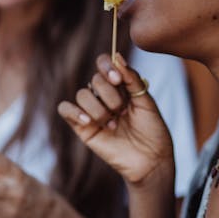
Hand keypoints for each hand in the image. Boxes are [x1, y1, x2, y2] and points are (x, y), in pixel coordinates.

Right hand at [57, 53, 174, 186]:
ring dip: (98, 108)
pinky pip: (65, 109)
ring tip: (113, 124)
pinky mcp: (82, 127)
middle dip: (110, 95)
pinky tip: (90, 121)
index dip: (107, 66)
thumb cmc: (152, 131)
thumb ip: (132, 79)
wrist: (150, 160)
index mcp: (120, 86)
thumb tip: (118, 57)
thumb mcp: (146, 101)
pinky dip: (74, 112)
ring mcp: (93, 111)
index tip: (117, 79)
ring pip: (82, 94)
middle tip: (122, 111)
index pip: (104, 63)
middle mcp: (104, 96)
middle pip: (94, 80)